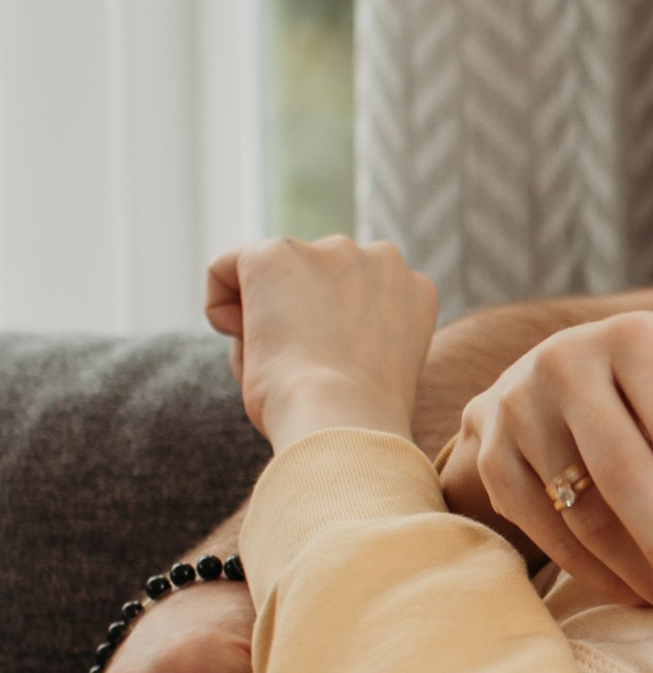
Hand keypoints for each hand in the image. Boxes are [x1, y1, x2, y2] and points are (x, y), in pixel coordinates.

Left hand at [205, 237, 439, 452]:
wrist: (343, 421)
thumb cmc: (356, 420)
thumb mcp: (372, 371)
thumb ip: (348, 334)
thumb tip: (285, 320)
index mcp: (412, 290)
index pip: (358, 296)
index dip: (336, 336)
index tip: (336, 375)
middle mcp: (381, 259)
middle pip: (317, 281)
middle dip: (302, 316)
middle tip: (306, 369)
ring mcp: (330, 251)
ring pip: (276, 278)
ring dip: (268, 313)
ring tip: (280, 360)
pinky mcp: (276, 254)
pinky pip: (225, 269)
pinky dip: (220, 306)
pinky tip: (243, 342)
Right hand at [444, 310, 652, 621]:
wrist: (553, 381)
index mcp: (631, 337)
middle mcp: (564, 364)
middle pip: (624, 472)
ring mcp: (518, 410)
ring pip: (583, 511)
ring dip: (639, 572)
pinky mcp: (492, 457)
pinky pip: (546, 529)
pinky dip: (595, 571)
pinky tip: (638, 595)